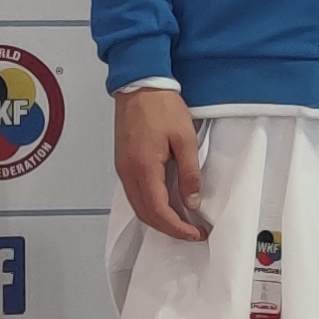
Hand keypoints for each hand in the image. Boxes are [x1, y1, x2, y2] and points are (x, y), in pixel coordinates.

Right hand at [116, 87, 210, 240]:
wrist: (140, 85)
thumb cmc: (160, 106)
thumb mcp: (185, 139)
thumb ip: (189, 173)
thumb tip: (191, 200)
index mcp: (144, 168)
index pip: (160, 212)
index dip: (178, 228)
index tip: (196, 233)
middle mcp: (128, 173)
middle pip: (146, 215)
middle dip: (169, 229)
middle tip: (192, 232)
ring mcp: (123, 169)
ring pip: (139, 207)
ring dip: (159, 219)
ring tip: (182, 221)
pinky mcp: (123, 163)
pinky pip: (135, 194)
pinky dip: (151, 205)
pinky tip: (166, 203)